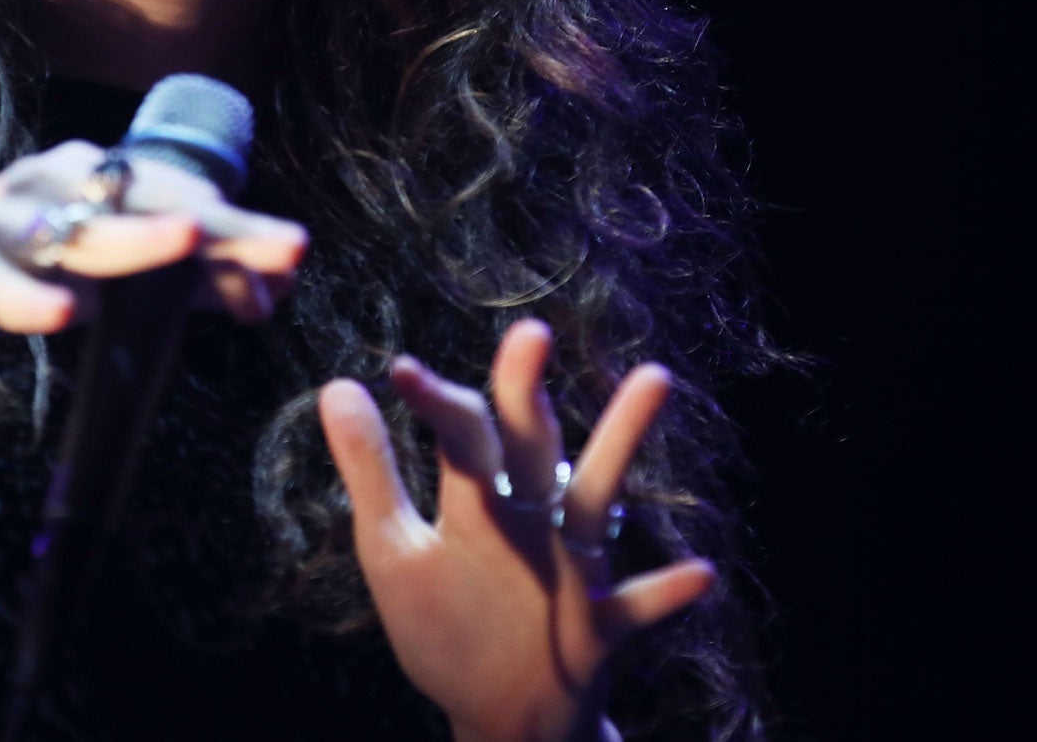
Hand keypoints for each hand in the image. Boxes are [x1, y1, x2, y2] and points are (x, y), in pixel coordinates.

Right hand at [0, 139, 308, 399]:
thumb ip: (182, 282)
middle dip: (216, 225)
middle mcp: (46, 185)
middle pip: (142, 202)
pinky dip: (28, 299)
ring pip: (73, 232)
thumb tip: (269, 293)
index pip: (177, 193)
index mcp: (87, 177)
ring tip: (186, 239)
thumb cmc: (18, 282)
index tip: (295, 258)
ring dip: (132, 238)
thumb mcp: (105, 281)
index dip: (238, 229)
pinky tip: (60, 316)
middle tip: (283, 245)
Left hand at [318, 319, 714, 741]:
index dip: (433, 403)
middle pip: (530, 442)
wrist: (498, 715)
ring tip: (653, 375)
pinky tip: (698, 574)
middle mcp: (531, 516)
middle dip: (525, 392)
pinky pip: (636, 605)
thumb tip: (338, 384)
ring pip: (599, 495)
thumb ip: (371, 472)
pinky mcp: (598, 626)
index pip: (461, 435)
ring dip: (621, 440)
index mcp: (478, 500)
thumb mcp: (394, 551)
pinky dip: (665, 592)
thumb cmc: (446, 622)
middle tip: (528, 332)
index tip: (399, 372)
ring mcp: (571, 566)